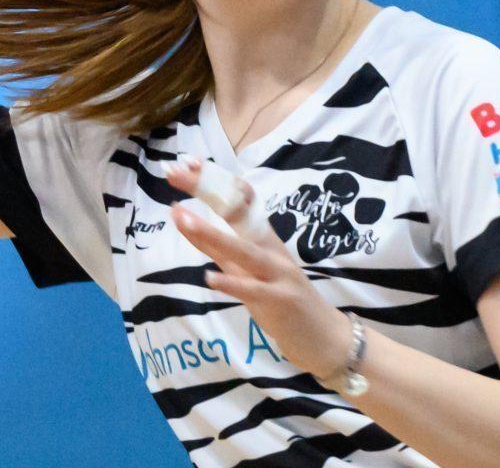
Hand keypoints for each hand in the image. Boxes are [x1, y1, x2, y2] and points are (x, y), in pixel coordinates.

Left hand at [165, 157, 352, 378]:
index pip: (238, 199)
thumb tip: (187, 222)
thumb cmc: (282, 298)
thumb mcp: (249, 269)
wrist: (324, 336)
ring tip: (182, 218)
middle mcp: (271, 249)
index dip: (214, 180)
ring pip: (242, 249)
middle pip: (236, 214)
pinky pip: (252, 290)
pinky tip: (209, 278)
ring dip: (211, 233)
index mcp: (264, 237)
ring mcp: (278, 273)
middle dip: (206, 192)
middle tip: (175, 174)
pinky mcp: (280, 300)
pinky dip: (231, 283)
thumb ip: (220, 248)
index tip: (186, 164)